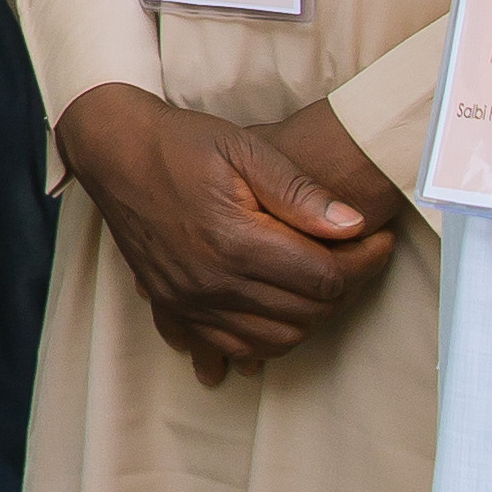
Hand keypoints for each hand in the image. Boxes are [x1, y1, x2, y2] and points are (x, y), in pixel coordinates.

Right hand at [60, 87, 395, 382]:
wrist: (114, 151)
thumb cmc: (183, 143)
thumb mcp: (246, 149)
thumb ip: (300, 191)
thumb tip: (354, 226)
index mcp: (235, 241)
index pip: (326, 278)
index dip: (365, 261)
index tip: (377, 240)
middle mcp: (212, 282)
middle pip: (307, 314)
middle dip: (343, 290)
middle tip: (353, 257)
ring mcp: (188, 300)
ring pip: (274, 342)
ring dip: (307, 319)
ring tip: (315, 283)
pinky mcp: (171, 306)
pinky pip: (226, 347)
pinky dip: (257, 343)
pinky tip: (270, 319)